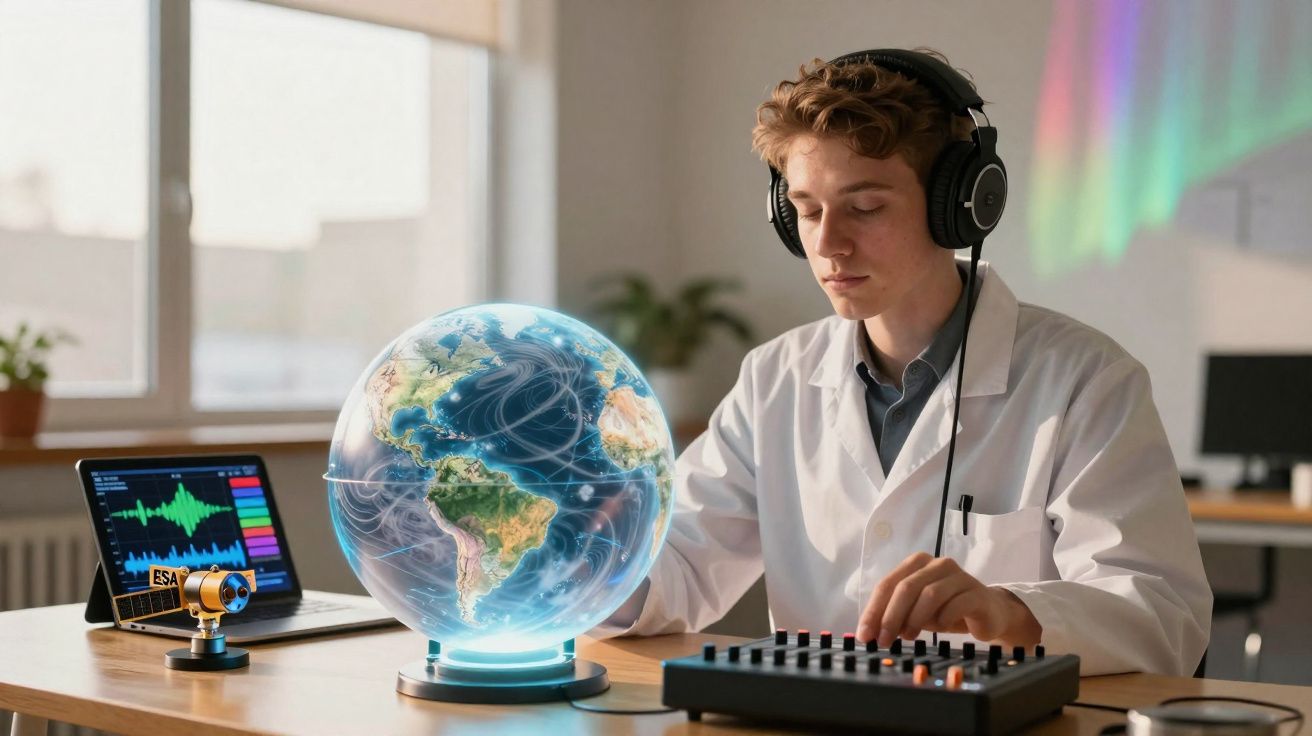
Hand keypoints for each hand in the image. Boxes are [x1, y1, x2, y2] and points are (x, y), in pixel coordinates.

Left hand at [855, 552, 1041, 646]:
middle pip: (906, 587)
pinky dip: (942, 619)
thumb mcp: (915, 612)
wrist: (988, 613)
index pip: (887, 585)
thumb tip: (869, 633)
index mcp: (916, 563)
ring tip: (908, 636)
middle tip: (884, 640)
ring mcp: (958, 576)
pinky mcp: (977, 592)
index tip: (864, 635)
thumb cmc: (946, 610)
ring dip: (914, 618)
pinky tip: (939, 628)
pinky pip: (955, 604)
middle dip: (891, 616)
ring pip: (930, 594)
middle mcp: (937, 564)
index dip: (874, 610)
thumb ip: (894, 616)